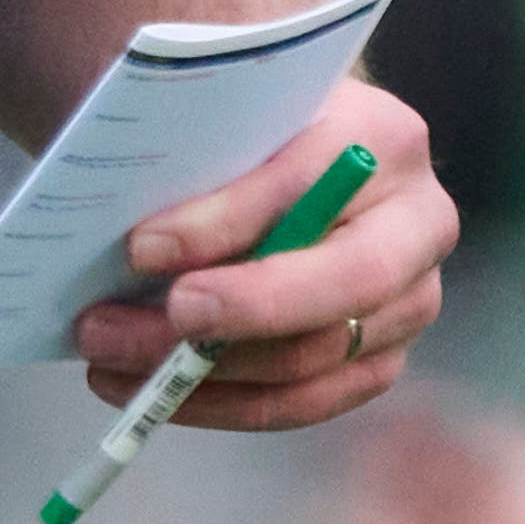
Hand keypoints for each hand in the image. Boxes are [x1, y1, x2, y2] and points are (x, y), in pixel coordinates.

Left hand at [75, 80, 453, 430]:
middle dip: (225, 316)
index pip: (307, 186)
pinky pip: (301, 403)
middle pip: (339, 286)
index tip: (140, 247)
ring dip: (198, 371)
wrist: (304, 158)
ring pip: (310, 360)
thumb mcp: (232, 119)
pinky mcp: (377, 362)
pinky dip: (219, 404)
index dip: (223, 223)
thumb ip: (204, 161)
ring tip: (106, 356)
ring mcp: (407, 303)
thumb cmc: (257, 132)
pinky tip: (150, 390)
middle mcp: (418, 225)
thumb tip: (148, 252)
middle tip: (116, 327)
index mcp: (384, 140)